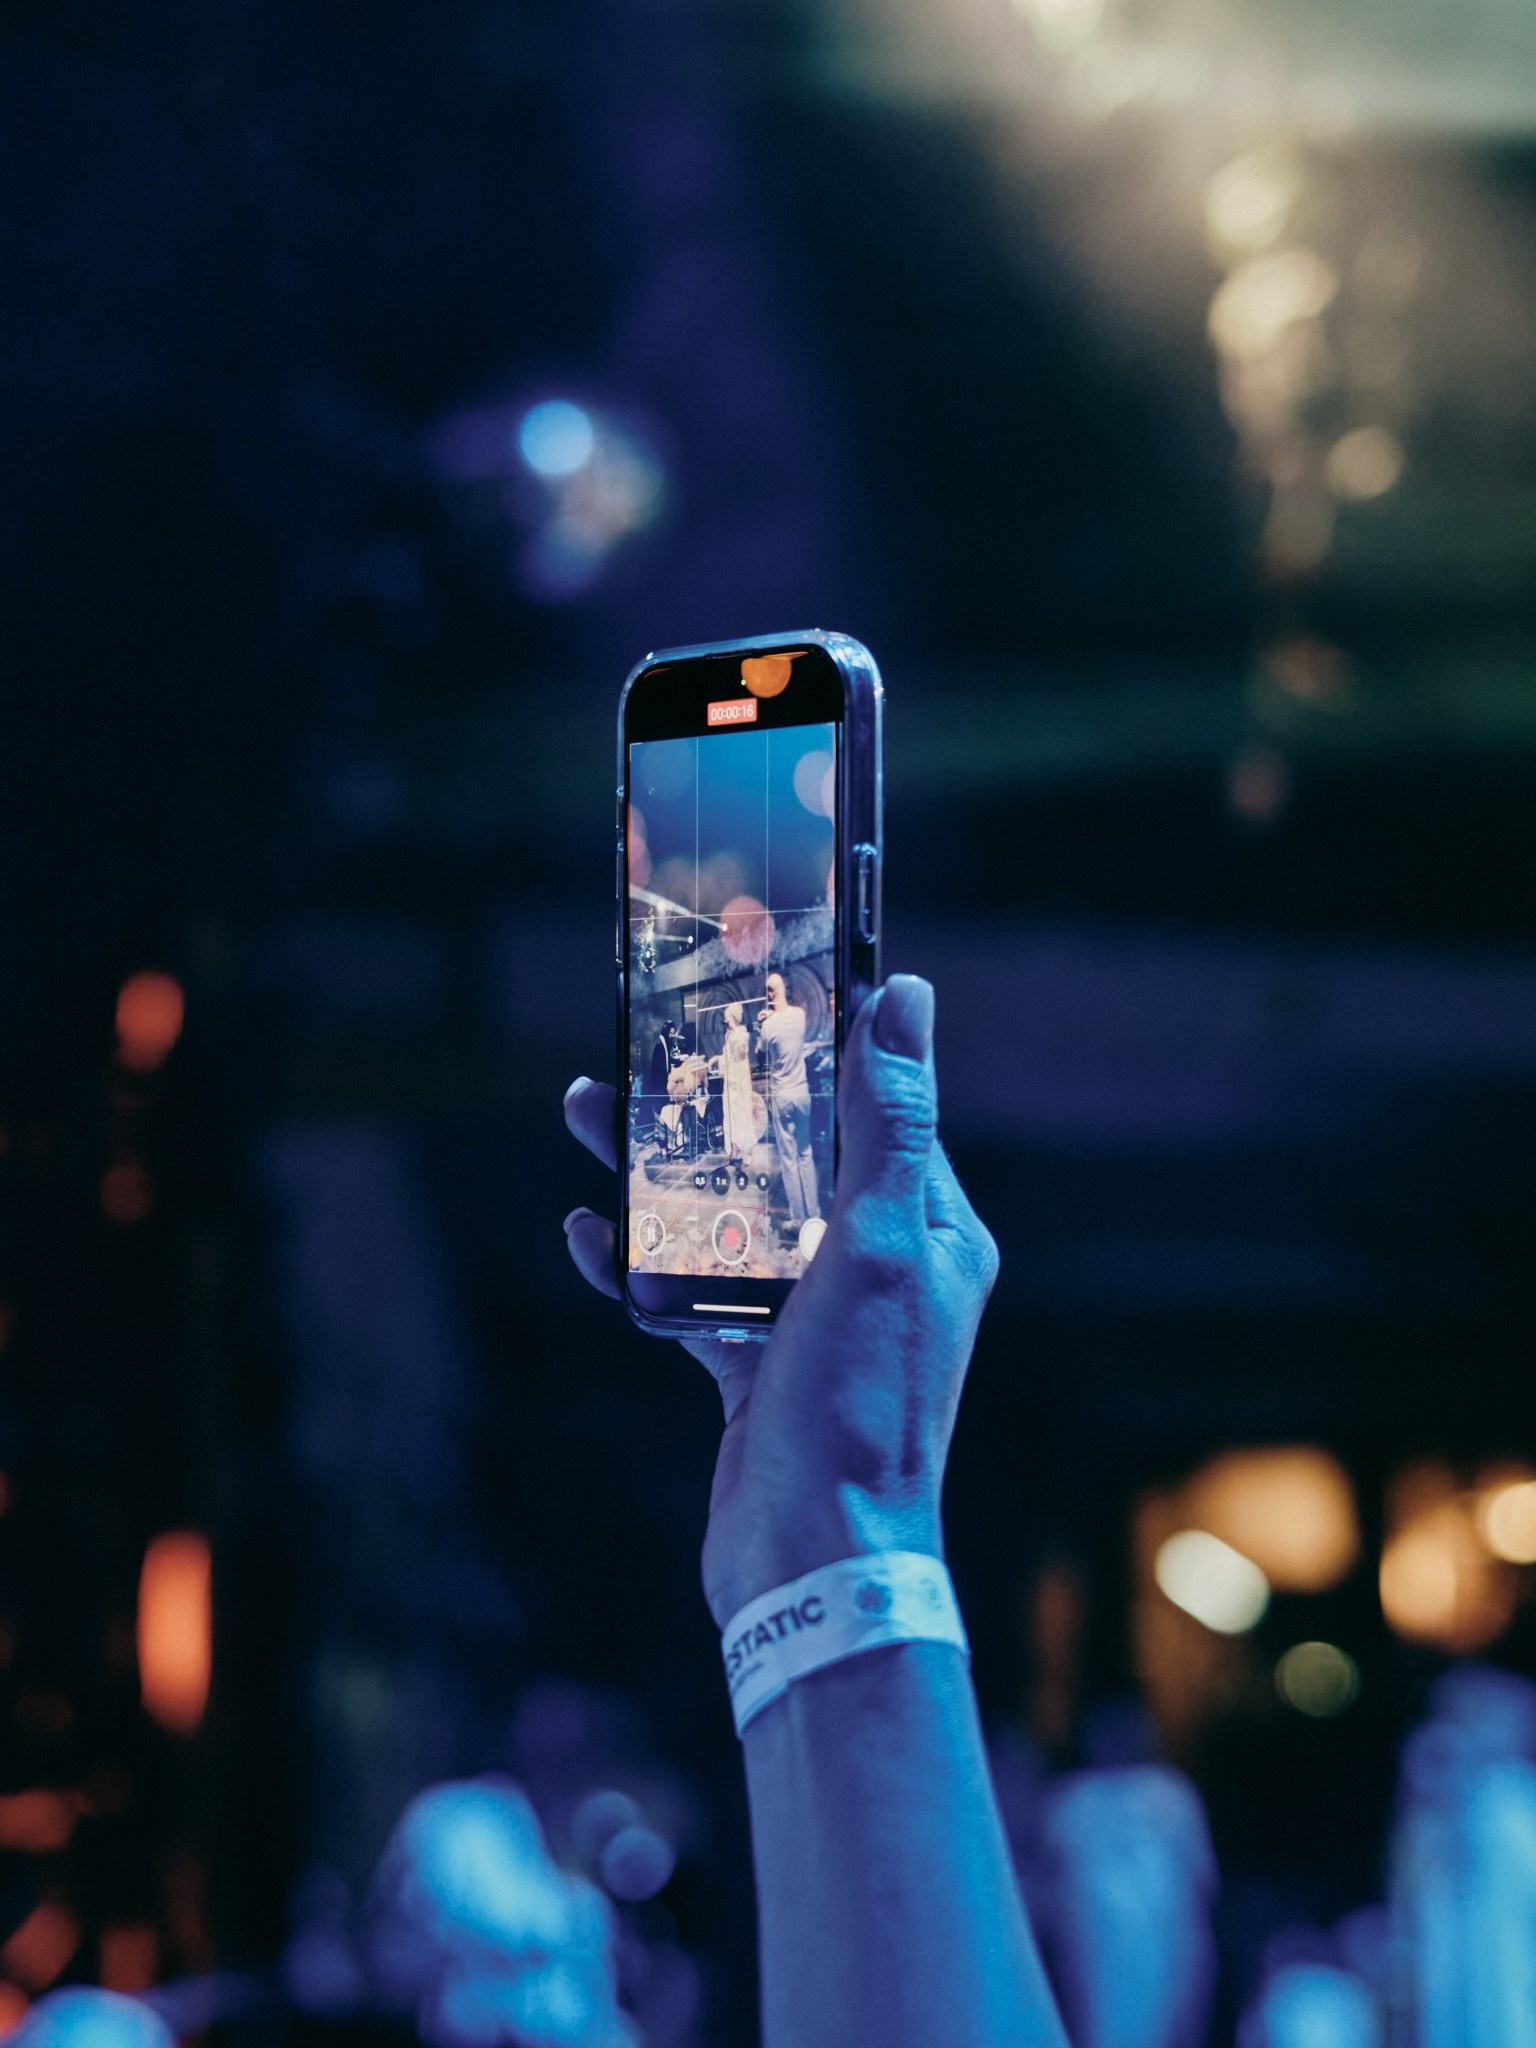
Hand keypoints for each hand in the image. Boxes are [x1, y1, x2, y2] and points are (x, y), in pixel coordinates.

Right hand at [562, 976, 998, 1626]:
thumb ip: (888, 1123)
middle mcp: (876, 1267)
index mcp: (927, 1230)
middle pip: (787, 1155)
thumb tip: (907, 997)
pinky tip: (588, 1236)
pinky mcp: (756, 1369)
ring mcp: (814, 1320)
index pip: (874, 1109)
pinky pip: (694, 1296)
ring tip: (586, 1112)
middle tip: (646, 1045)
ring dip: (660, 1168)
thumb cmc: (861, 1404)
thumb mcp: (881, 1244)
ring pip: (730, 1217)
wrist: (813, 1562)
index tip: (758, 979)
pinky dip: (643, 1264)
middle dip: (714, 1100)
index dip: (819, 1042)